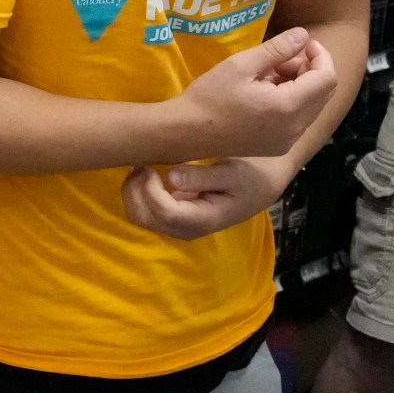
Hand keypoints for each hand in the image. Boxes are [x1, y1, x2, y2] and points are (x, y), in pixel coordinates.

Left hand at [122, 157, 287, 239]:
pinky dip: (137, 193)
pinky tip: (147, 173)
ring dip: (133, 191)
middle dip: (134, 190)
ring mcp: (177, 226)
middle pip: (143, 217)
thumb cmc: (249, 176)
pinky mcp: (172, 218)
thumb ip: (202, 177)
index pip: (164, 212)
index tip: (150, 166)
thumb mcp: (232, 173)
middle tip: (143, 163)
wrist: (260, 186)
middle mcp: (185, 229)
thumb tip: (171, 177)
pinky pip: (144, 210)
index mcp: (203, 220)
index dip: (149, 189)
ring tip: (144, 166)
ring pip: (138, 215)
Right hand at [169, 27, 337, 158]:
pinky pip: (298, 120)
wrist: (186, 133)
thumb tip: (304, 34)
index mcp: (288, 107)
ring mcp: (288, 140)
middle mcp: (295, 128)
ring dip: (300, 86)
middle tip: (280, 60)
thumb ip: (277, 49)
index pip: (327, 78)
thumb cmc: (210, 96)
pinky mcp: (278, 147)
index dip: (320, 56)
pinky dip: (291, 102)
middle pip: (324, 93)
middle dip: (310, 70)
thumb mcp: (241, 64)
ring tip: (269, 76)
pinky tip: (265, 96)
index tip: (301, 43)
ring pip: (312, 106)